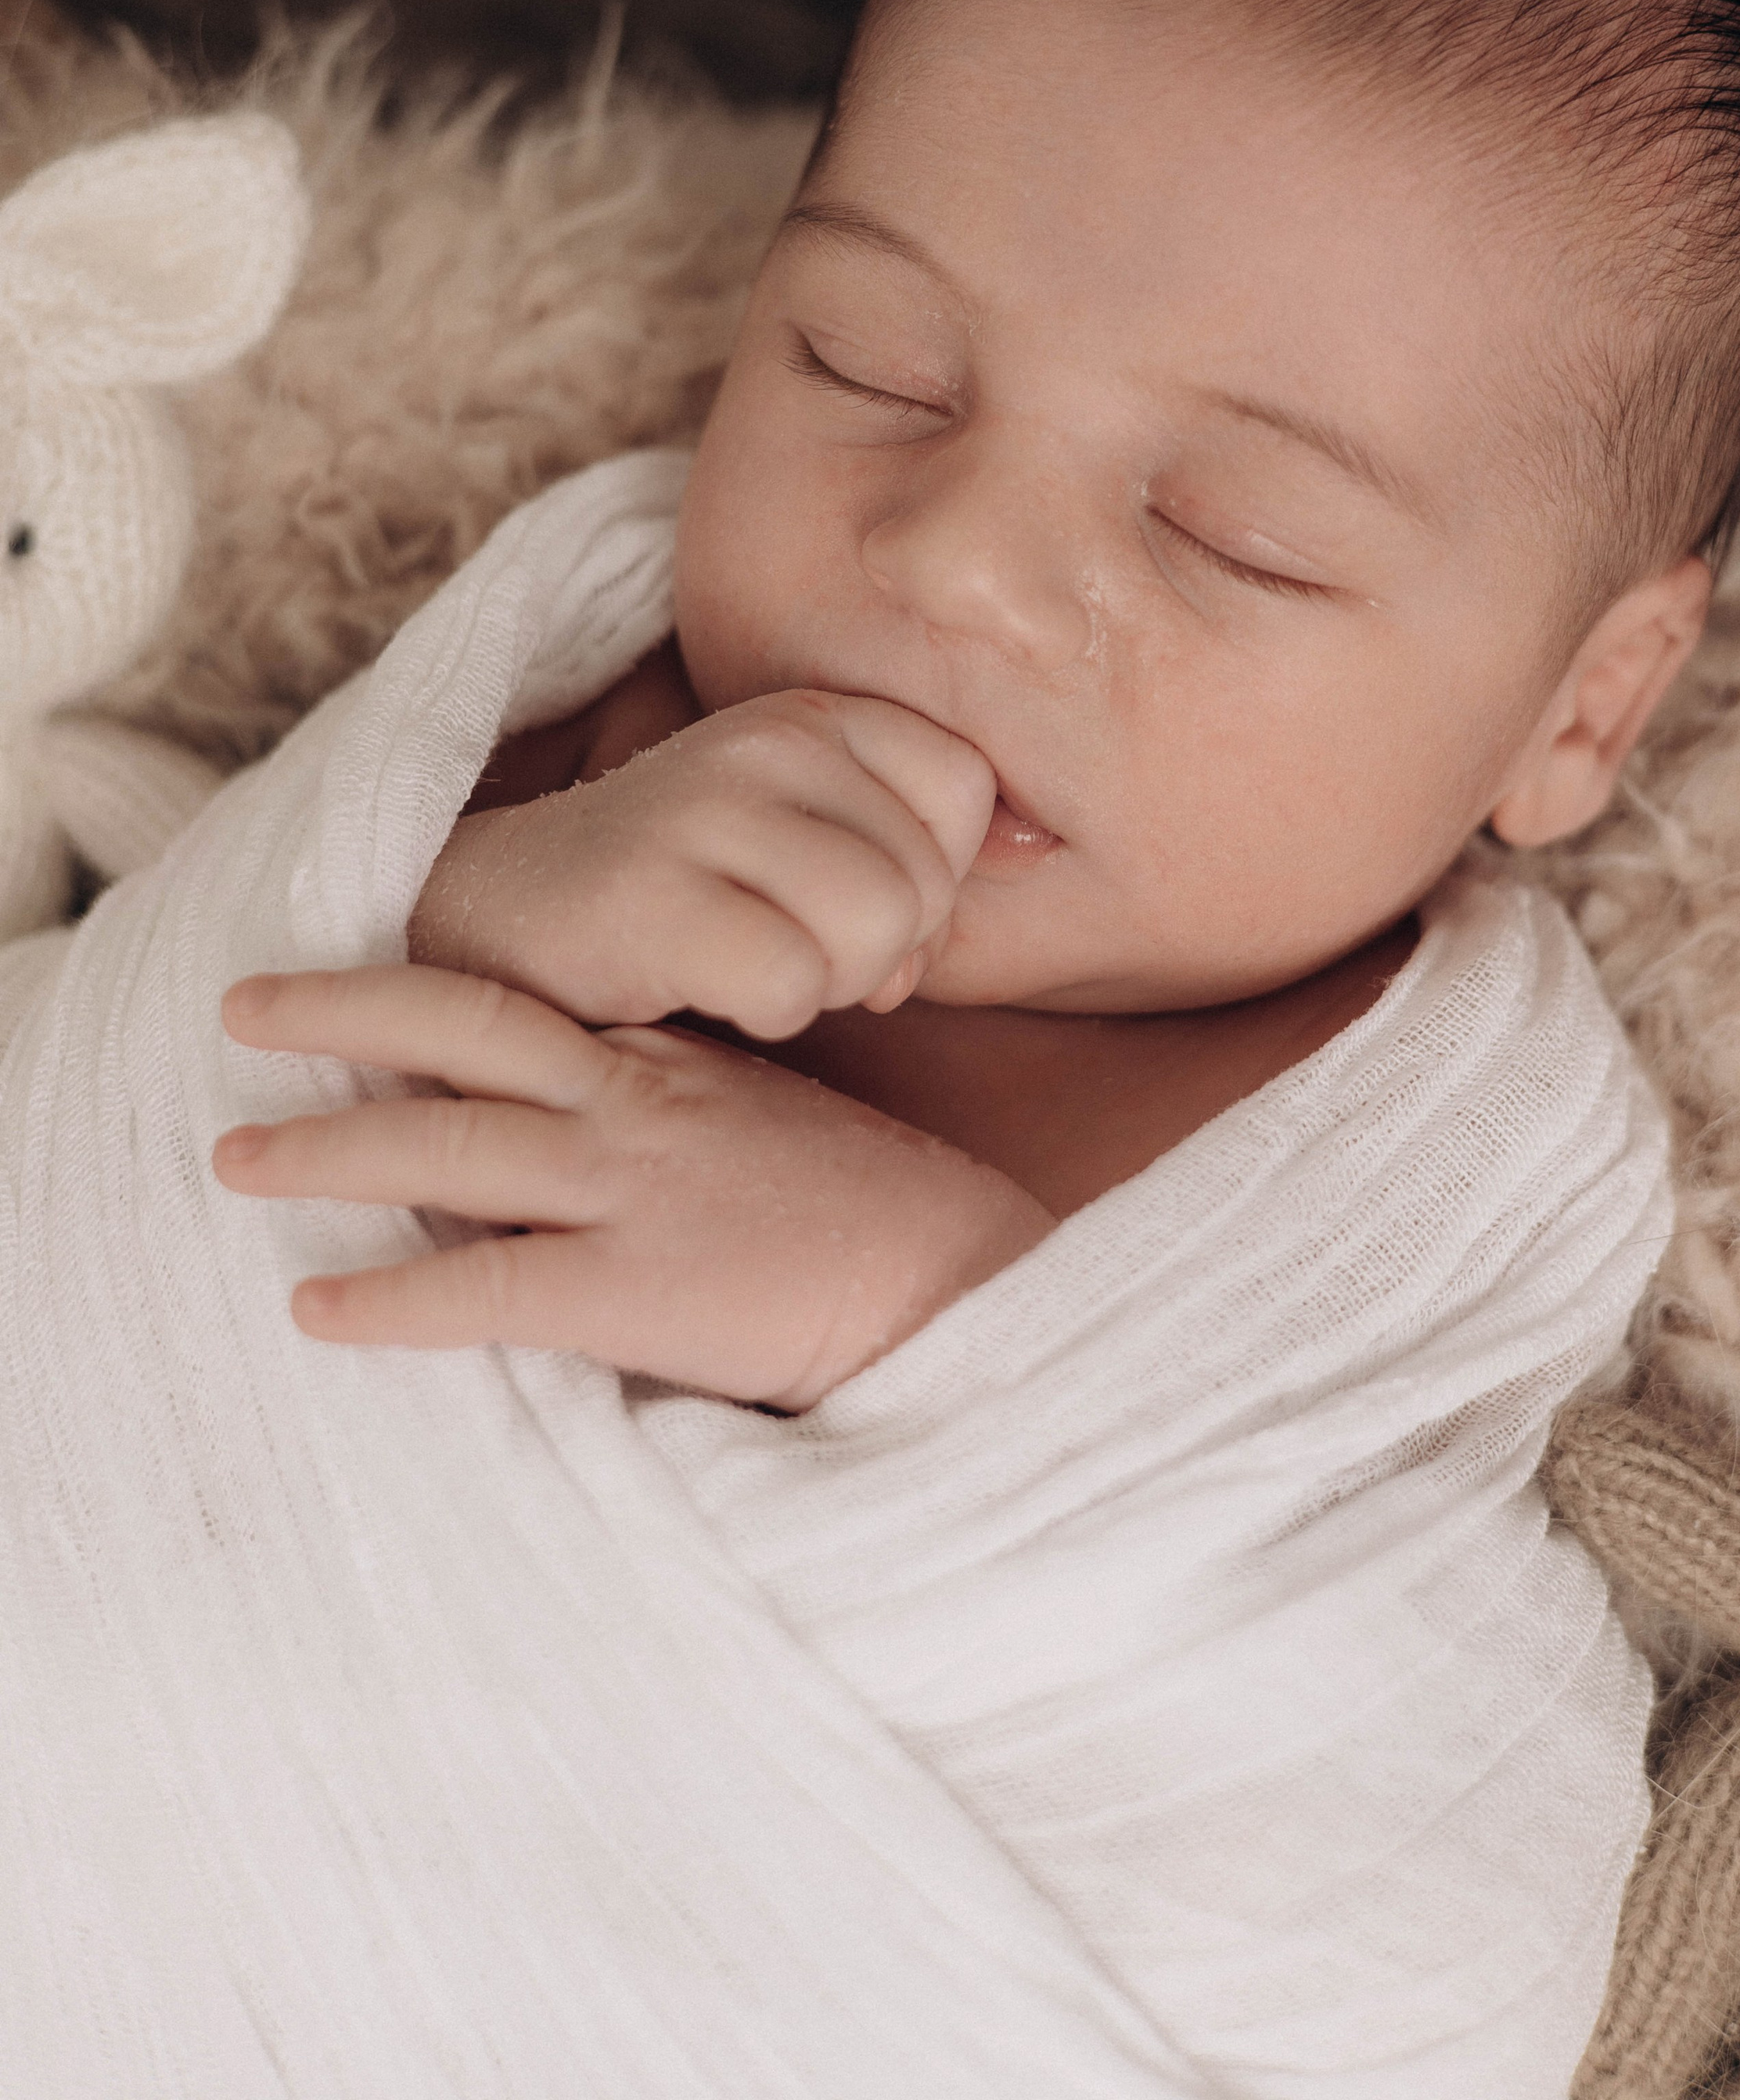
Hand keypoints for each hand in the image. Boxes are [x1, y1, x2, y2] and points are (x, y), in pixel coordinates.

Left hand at [214, 963, 1049, 1409]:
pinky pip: (482, 1290)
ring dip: (328, 1149)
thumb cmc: (877, 1216)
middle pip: (465, 1030)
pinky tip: (316, 1309)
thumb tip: (587, 1140)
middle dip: (342, 1009)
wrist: (957, 1276)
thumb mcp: (767, 1128)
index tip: (337, 979)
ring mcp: (632, 1187)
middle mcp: (639, 1103)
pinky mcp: (633, 1288)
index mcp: (671, 1063)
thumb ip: (677, 1117)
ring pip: (448, 1145)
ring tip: (233, 1156)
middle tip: (240, 1003)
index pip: (522, 1004)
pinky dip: (388, 1300)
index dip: (417, 985)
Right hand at [410, 688, 996, 1038]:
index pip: (965, 790)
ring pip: (875, 925)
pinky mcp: (648, 891)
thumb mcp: (805, 845)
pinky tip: (706, 989)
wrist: (498, 923)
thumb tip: (1027, 864)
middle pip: (926, 876)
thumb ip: (912, 849)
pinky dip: (764, 1011)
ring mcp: (704, 806)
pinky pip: (793, 980)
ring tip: (754, 966)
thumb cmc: (685, 904)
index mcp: (816, 714)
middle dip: (881, 951)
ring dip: (827, 983)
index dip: (935, 879)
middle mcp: (766, 738)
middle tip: (793, 954)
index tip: (856, 911)